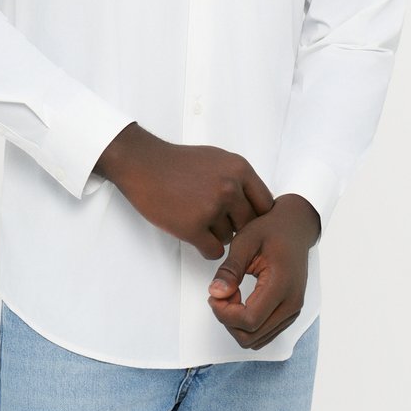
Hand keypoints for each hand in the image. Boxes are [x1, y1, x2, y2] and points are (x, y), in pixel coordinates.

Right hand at [95, 123, 273, 259]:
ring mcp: (211, 207)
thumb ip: (240, 179)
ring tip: (198, 219)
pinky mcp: (193, 227)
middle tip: (218, 221)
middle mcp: (230, 188)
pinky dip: (205, 247)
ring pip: (230, 239)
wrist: (144, 164)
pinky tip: (194, 234)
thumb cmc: (179, 163)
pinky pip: (213, 252)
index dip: (256, 215)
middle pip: (250, 225)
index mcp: (240, 169)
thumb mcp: (219, 159)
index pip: (266, 204)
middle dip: (236, 227)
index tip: (245, 219)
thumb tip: (258, 203)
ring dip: (217, 236)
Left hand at [207, 193, 320, 349]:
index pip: (249, 320)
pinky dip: (246, 324)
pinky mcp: (288, 314)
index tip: (215, 294)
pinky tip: (241, 300)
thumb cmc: (272, 230)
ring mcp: (292, 312)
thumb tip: (216, 293)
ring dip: (236, 323)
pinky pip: (263, 334)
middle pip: (250, 336)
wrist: (295, 228)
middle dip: (227, 319)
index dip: (224, 314)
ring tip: (231, 294)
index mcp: (282, 285)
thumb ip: (230, 269)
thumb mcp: (245, 241)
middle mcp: (291, 304)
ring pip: (255, 340)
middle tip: (221, 293)